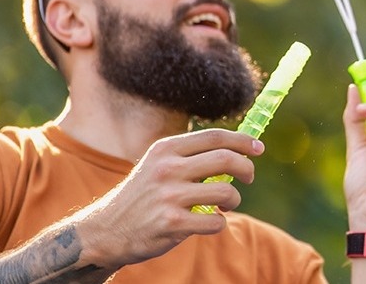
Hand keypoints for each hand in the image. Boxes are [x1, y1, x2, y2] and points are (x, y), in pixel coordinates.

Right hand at [76, 129, 261, 266]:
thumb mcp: (158, 165)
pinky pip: (216, 221)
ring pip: (226, 191)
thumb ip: (190, 157)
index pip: (215, 136)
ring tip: (224, 204)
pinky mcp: (172, 223)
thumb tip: (237, 150)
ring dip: (233, 199)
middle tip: (249, 178)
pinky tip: (208, 222)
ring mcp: (169, 196)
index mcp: (165, 149)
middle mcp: (167, 168)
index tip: (258, 149)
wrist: (106, 229)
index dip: (243, 141)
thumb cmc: (143, 196)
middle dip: (247, 168)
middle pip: (226, 159)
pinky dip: (219, 223)